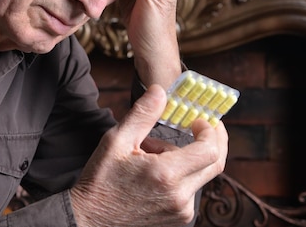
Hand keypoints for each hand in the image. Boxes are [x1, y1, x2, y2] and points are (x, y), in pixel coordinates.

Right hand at [70, 85, 227, 226]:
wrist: (90, 220)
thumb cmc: (101, 180)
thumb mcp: (116, 141)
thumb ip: (142, 114)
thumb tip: (160, 91)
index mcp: (165, 175)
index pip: (209, 150)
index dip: (210, 131)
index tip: (198, 120)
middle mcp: (180, 197)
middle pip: (215, 164)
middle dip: (212, 141)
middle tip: (200, 126)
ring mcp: (181, 212)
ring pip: (199, 176)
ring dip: (185, 159)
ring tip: (151, 154)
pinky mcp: (179, 220)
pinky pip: (189, 190)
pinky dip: (178, 175)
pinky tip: (153, 173)